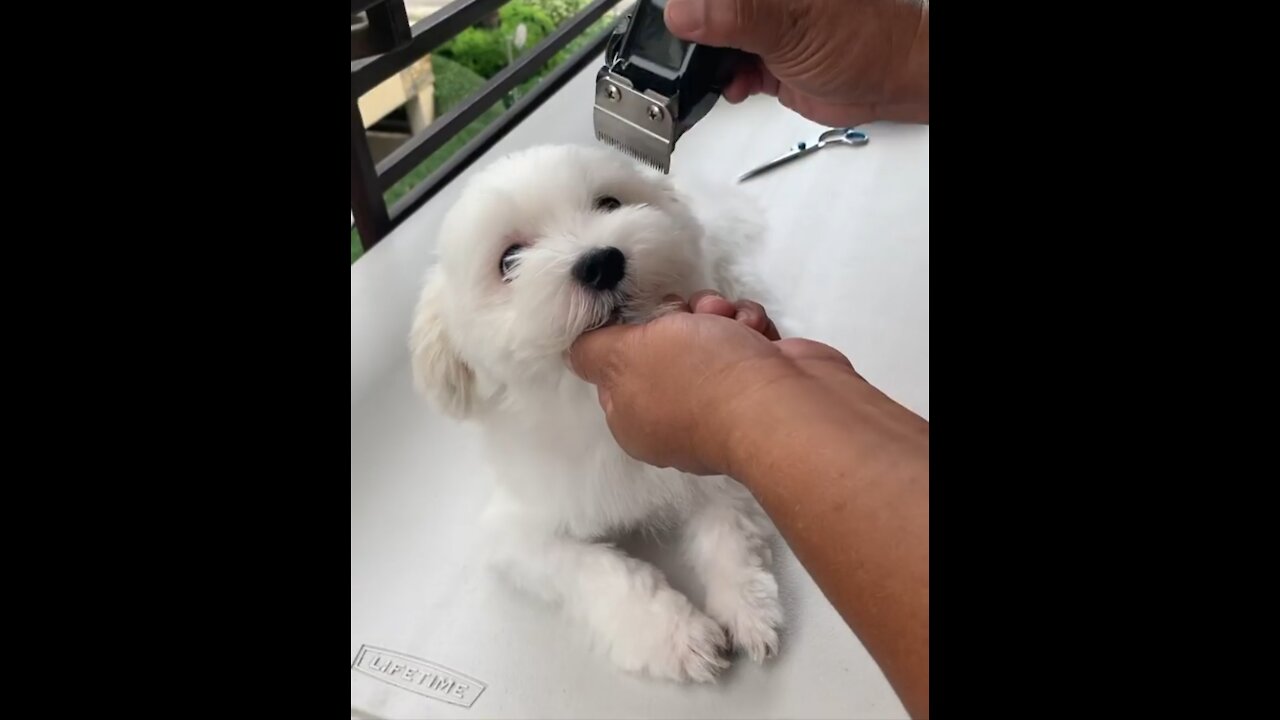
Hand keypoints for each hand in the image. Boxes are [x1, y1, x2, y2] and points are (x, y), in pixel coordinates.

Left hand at [568, 292, 851, 474]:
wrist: (787, 404)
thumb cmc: (697, 378)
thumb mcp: (624, 356)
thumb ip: (592, 349)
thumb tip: (580, 349)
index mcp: (635, 421)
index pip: (617, 368)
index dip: (628, 333)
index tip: (643, 317)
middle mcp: (676, 416)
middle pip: (665, 344)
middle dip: (680, 318)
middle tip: (690, 315)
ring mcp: (725, 400)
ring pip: (708, 335)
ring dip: (718, 316)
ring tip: (731, 321)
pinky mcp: (763, 382)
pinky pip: (746, 339)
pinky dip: (751, 327)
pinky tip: (757, 332)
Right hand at [664, 0, 928, 125]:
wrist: (888, 81)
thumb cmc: (860, 39)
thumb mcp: (789, 24)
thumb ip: (735, 16)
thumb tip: (684, 11)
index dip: (687, 7)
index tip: (675, 27)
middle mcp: (760, 0)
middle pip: (706, 13)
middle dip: (693, 36)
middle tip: (688, 58)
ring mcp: (761, 25)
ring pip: (713, 41)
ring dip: (707, 64)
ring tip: (716, 75)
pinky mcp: (765, 55)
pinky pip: (729, 66)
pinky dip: (726, 81)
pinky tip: (735, 87)